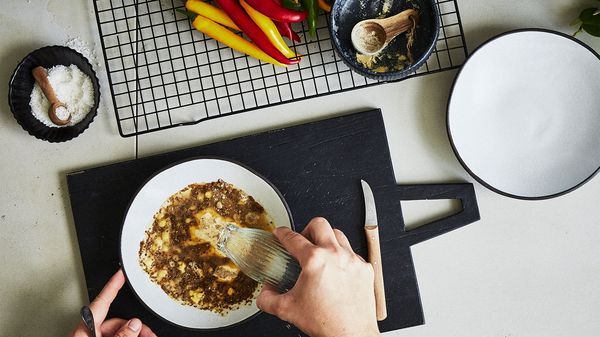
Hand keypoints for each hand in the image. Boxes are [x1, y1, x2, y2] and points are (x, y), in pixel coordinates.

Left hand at [69, 269, 155, 336]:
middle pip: (116, 320)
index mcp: (86, 327)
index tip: (120, 273)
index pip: (102, 300)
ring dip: (135, 334)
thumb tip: (134, 324)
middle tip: (149, 333)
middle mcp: (89, 332)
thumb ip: (121, 334)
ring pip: (119, 331)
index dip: (113, 285)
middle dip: (136, 326)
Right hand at [257, 217, 378, 336]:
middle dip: (306, 229)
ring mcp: (352, 260)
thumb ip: (268, 298)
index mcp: (314, 260)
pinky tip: (337, 269)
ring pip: (338, 234)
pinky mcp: (365, 269)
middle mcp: (335, 255)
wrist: (351, 335)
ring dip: (327, 239)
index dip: (282, 233)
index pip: (293, 238)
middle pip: (319, 224)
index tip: (280, 233)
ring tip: (321, 252)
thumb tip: (265, 292)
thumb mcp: (287, 310)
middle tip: (302, 241)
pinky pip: (352, 253)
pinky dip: (342, 256)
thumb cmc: (325, 322)